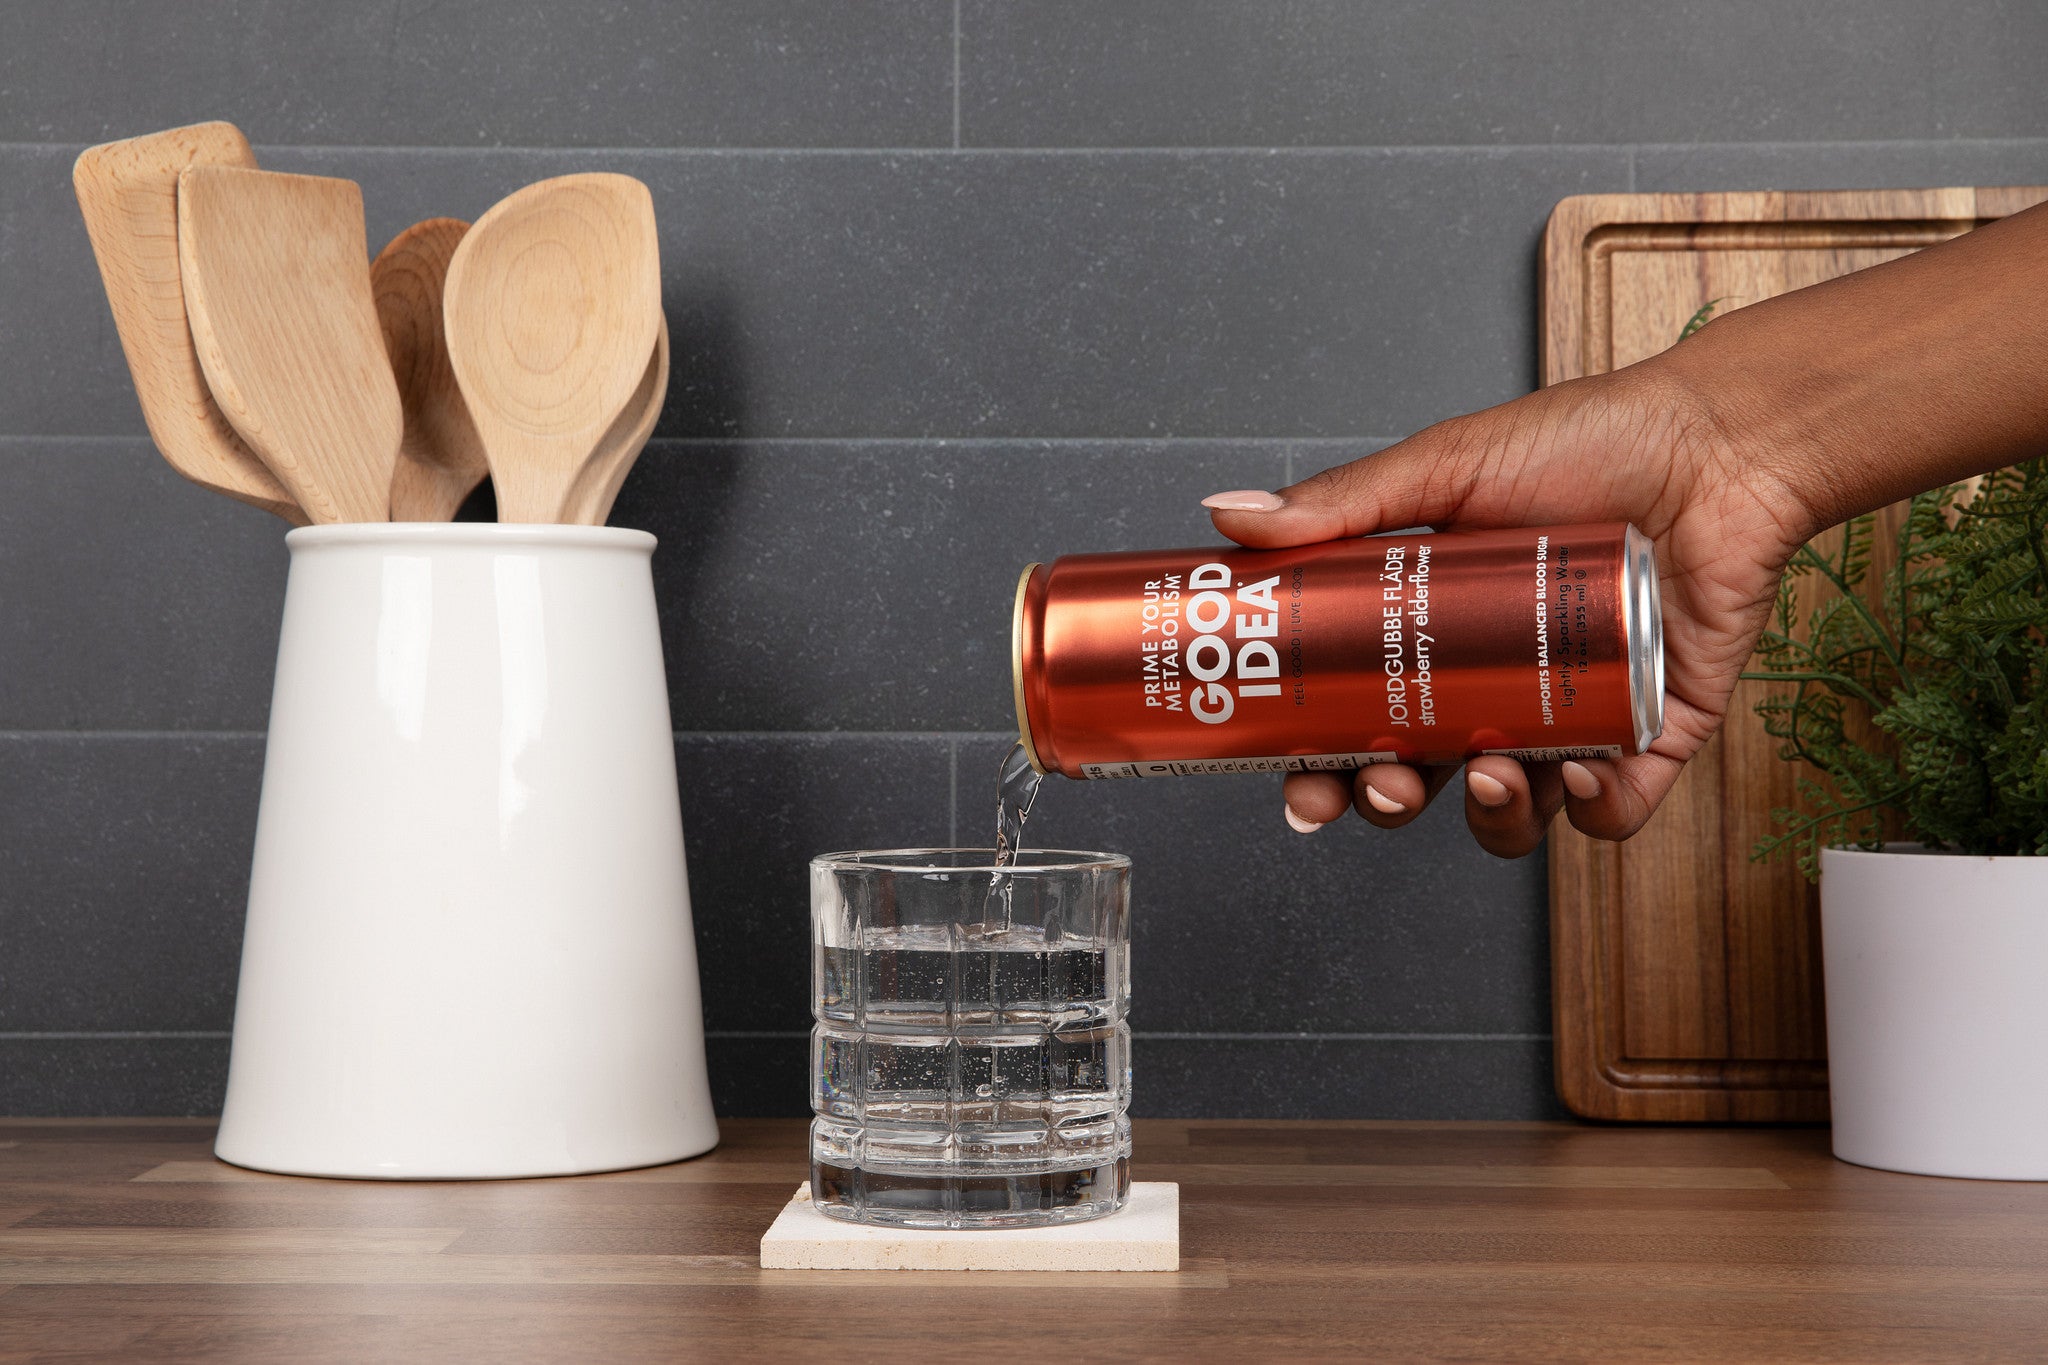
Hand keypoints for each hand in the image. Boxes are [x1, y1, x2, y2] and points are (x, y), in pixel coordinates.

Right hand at [1205, 362, 1815, 856]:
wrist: (1721, 442)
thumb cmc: (1597, 440)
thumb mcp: (1448, 466)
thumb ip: (1340, 502)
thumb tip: (1230, 516)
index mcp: (1436, 632)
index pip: (1360, 718)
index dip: (1323, 764)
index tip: (1300, 785)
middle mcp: (1497, 684)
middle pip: (1423, 779)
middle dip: (1393, 802)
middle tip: (1387, 784)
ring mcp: (1573, 715)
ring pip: (1514, 811)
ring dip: (1492, 816)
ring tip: (1494, 773)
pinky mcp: (1651, 733)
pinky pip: (1615, 810)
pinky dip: (1597, 812)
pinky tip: (1585, 775)